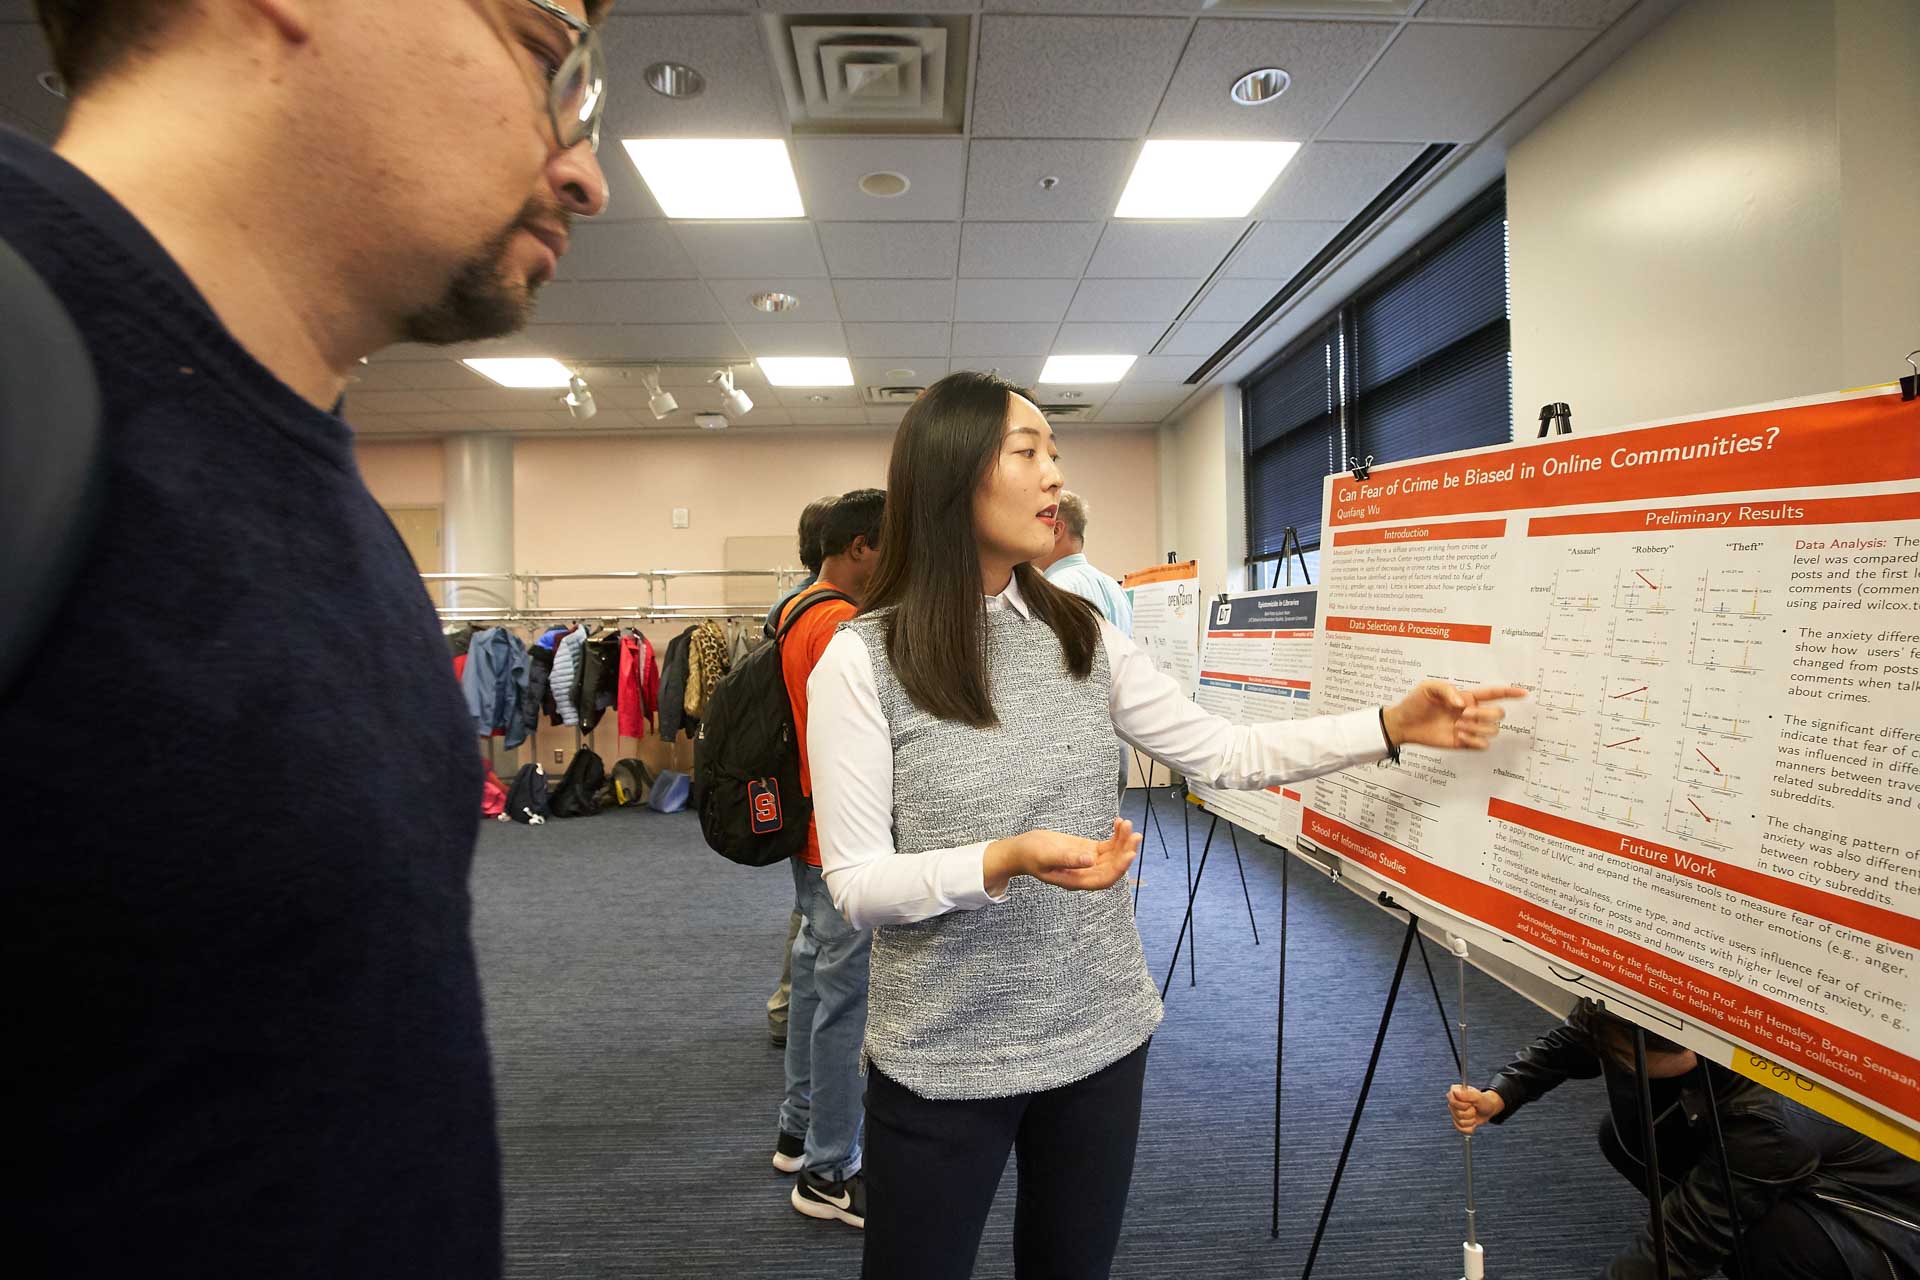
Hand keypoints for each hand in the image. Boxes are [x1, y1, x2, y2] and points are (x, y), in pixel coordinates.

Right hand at [983, 820, 1141, 896]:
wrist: (1022, 849)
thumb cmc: (1031, 855)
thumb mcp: (1046, 856)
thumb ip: (1068, 859)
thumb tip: (1091, 861)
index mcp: (1077, 881)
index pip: (1104, 879)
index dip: (1119, 868)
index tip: (1128, 853)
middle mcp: (1086, 874)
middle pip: (1113, 866)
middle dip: (1125, 851)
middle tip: (1134, 834)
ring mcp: (1089, 862)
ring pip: (1113, 854)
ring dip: (1123, 841)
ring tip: (1127, 824)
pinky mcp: (1088, 850)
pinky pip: (1107, 846)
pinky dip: (1115, 835)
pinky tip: (1119, 822)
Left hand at [1384, 681, 1525, 751]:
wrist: (1404, 723)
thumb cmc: (1416, 702)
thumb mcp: (1429, 687)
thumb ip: (1448, 690)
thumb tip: (1463, 703)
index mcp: (1468, 697)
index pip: (1495, 694)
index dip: (1510, 693)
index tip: (1524, 693)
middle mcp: (1472, 712)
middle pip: (1498, 714)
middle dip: (1484, 714)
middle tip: (1462, 715)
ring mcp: (1469, 729)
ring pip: (1492, 730)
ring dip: (1477, 728)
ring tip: (1457, 726)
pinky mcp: (1464, 743)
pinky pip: (1483, 745)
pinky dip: (1475, 741)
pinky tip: (1459, 736)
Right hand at [1447, 1084, 1503, 1133]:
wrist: (1488, 1109)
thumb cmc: (1483, 1101)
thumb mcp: (1478, 1097)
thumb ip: (1467, 1094)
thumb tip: (1455, 1092)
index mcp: (1454, 1092)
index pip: (1452, 1102)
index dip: (1462, 1105)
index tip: (1470, 1103)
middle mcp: (1452, 1102)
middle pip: (1458, 1114)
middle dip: (1470, 1113)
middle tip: (1475, 1108)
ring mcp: (1454, 1113)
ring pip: (1460, 1122)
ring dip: (1472, 1120)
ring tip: (1474, 1114)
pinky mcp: (1457, 1122)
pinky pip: (1461, 1129)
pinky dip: (1470, 1128)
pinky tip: (1473, 1123)